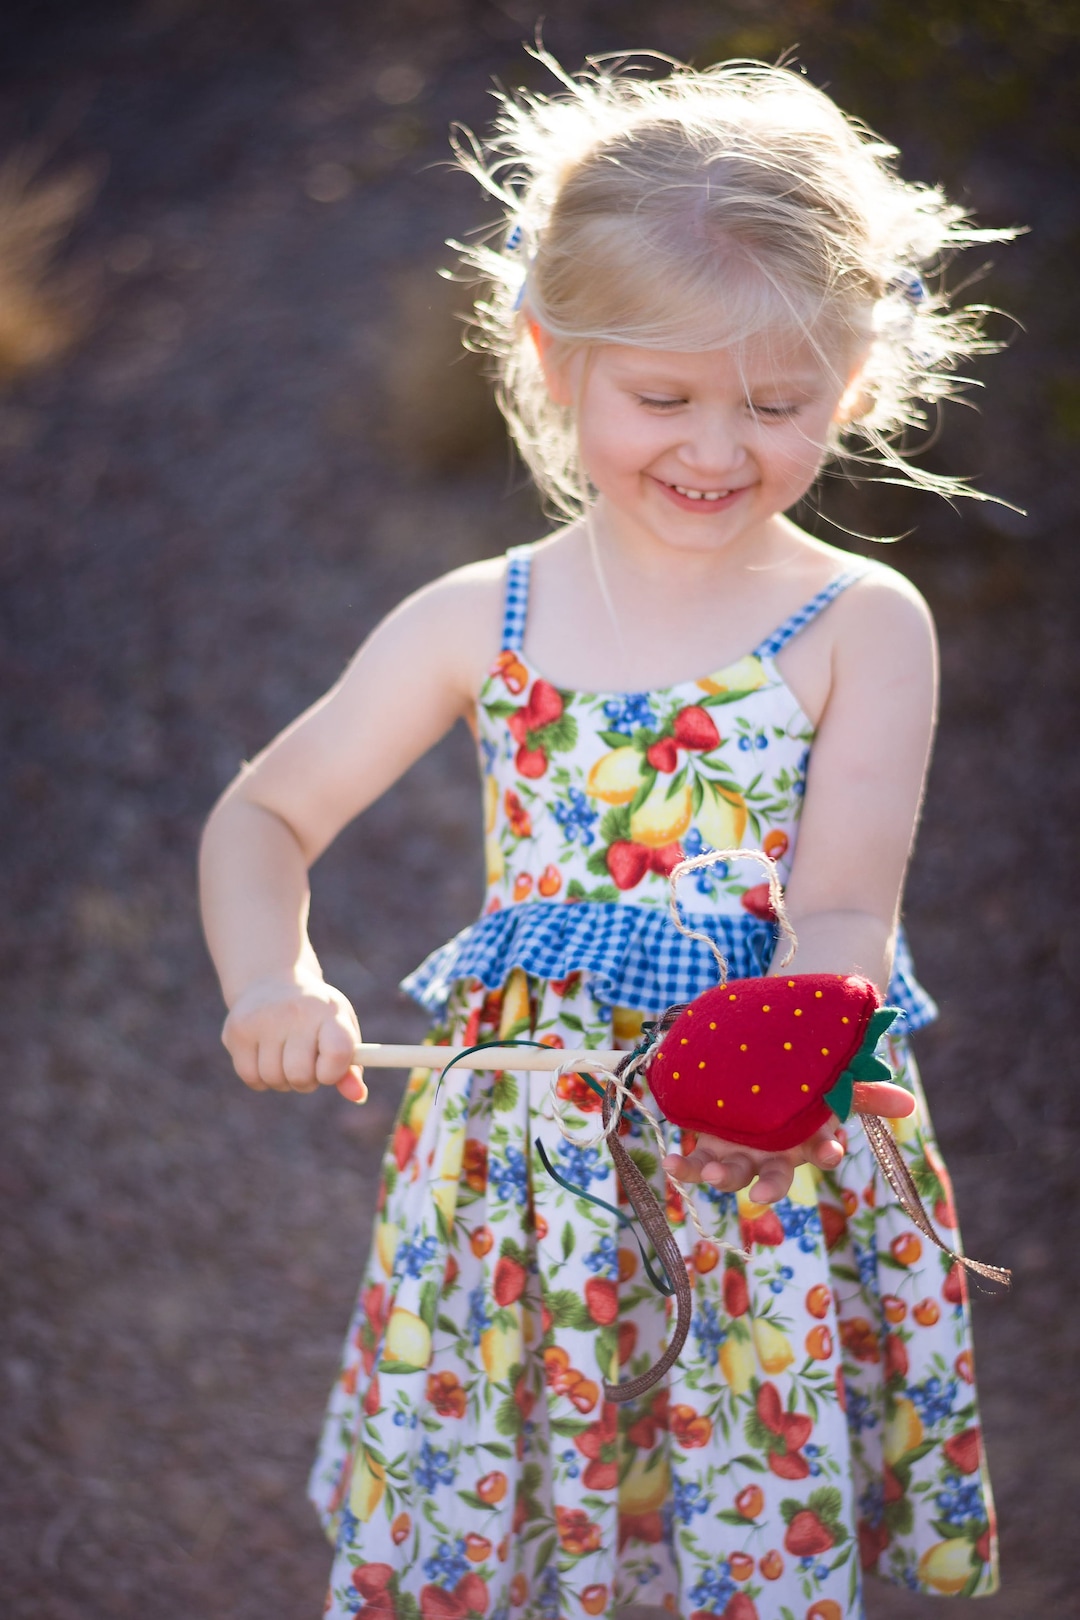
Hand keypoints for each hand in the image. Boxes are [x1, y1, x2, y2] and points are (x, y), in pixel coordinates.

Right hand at [222, 975, 366, 1102]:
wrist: (272, 980)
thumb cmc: (315, 1015)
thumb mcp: (339, 1030)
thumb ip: (351, 1065)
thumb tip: (358, 1096)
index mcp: (329, 1011)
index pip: (338, 1052)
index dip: (334, 1073)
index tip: (328, 1069)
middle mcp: (295, 1012)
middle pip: (300, 1075)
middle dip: (305, 1080)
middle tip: (306, 1063)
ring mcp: (262, 1019)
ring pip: (273, 1079)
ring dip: (282, 1079)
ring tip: (285, 1056)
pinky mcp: (236, 1030)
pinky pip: (251, 1077)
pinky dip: (261, 1078)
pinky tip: (266, 1056)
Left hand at [661, 1080, 913, 1203]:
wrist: (754, 1065)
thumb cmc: (800, 1084)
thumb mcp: (830, 1081)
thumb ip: (864, 1091)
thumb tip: (908, 1103)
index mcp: (805, 1138)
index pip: (823, 1150)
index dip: (828, 1152)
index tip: (831, 1152)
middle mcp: (773, 1153)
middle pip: (774, 1177)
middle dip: (770, 1187)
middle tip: (760, 1192)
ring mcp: (740, 1152)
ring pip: (731, 1174)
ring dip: (719, 1177)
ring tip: (707, 1172)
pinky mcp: (708, 1145)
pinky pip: (693, 1162)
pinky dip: (682, 1166)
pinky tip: (669, 1163)